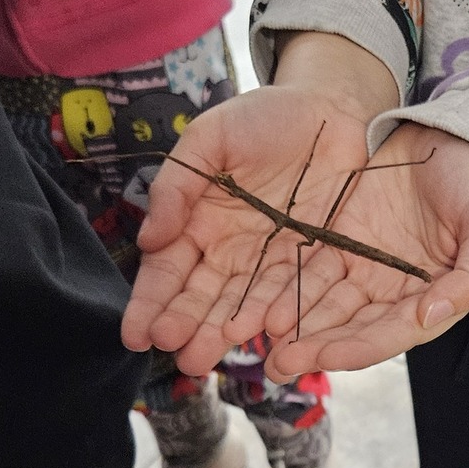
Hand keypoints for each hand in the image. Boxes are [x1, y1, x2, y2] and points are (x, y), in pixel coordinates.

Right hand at [120, 83, 371, 373]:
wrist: (334, 108)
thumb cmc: (266, 117)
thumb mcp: (210, 138)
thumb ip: (177, 185)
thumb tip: (149, 239)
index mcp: (197, 223)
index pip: (166, 272)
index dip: (149, 303)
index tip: (134, 335)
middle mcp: (229, 251)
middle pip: (200, 298)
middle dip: (182, 327)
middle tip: (171, 352)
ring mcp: (269, 261)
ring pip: (238, 306)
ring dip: (218, 334)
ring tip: (201, 359)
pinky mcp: (308, 264)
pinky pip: (287, 295)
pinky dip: (270, 317)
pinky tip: (256, 337)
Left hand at [252, 121, 468, 379]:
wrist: (449, 135)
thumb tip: (433, 315)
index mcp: (431, 299)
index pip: (390, 334)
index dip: (357, 348)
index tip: (324, 357)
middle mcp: (393, 294)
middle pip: (350, 330)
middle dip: (314, 348)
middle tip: (278, 365)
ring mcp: (363, 270)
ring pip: (322, 307)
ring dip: (293, 327)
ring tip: (258, 341)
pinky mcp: (338, 245)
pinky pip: (307, 273)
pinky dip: (284, 291)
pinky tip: (259, 305)